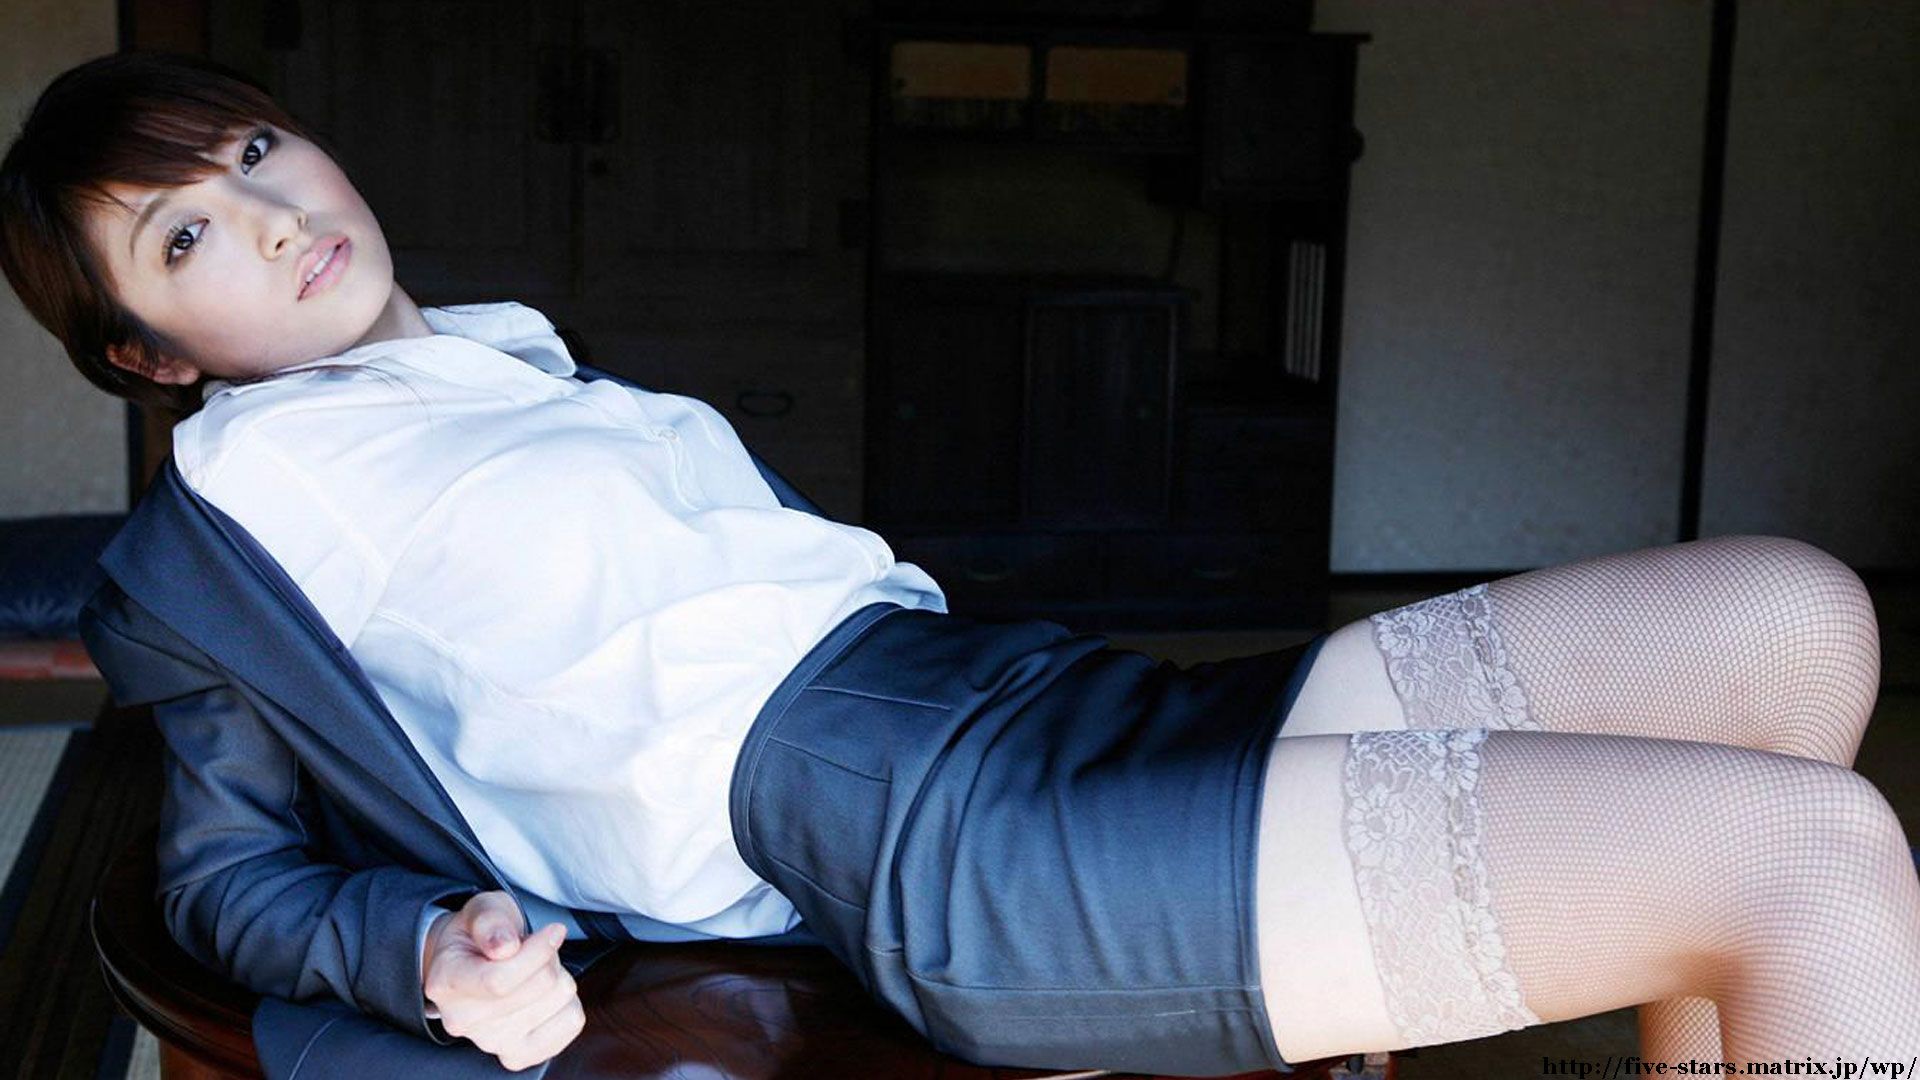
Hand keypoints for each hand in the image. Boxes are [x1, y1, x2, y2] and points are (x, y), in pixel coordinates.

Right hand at [421, 891, 583, 1070]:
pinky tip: (546, 994)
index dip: (537, 952)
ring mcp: (491, 1042)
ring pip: (559, 1001)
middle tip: (534, 949)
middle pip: (535, 989)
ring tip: (535, 971)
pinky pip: (571, 1023)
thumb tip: (504, 946)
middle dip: (548, 959)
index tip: (554, 931)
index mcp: (446, 983)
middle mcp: (462, 1020)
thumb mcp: (482, 910)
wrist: (473, 964)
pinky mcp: (519, 1054)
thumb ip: (490, 920)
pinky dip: (569, 1002)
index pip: (499, 980)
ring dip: (558, 977)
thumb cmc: (481, 935)